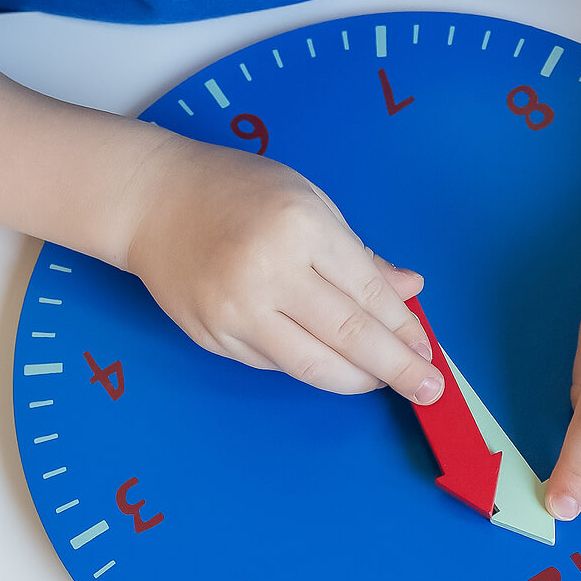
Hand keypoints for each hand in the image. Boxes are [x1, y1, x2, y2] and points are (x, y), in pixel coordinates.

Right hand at [123, 134, 444, 402]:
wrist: (151, 201)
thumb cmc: (234, 190)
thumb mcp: (309, 201)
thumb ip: (359, 254)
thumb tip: (409, 292)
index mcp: (300, 227)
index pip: (367, 293)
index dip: (402, 328)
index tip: (426, 350)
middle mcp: (268, 273)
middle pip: (348, 336)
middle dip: (396, 368)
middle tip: (429, 389)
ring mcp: (236, 311)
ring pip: (312, 365)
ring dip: (357, 380)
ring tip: (383, 383)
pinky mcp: (214, 337)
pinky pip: (276, 364)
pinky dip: (311, 366)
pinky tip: (331, 363)